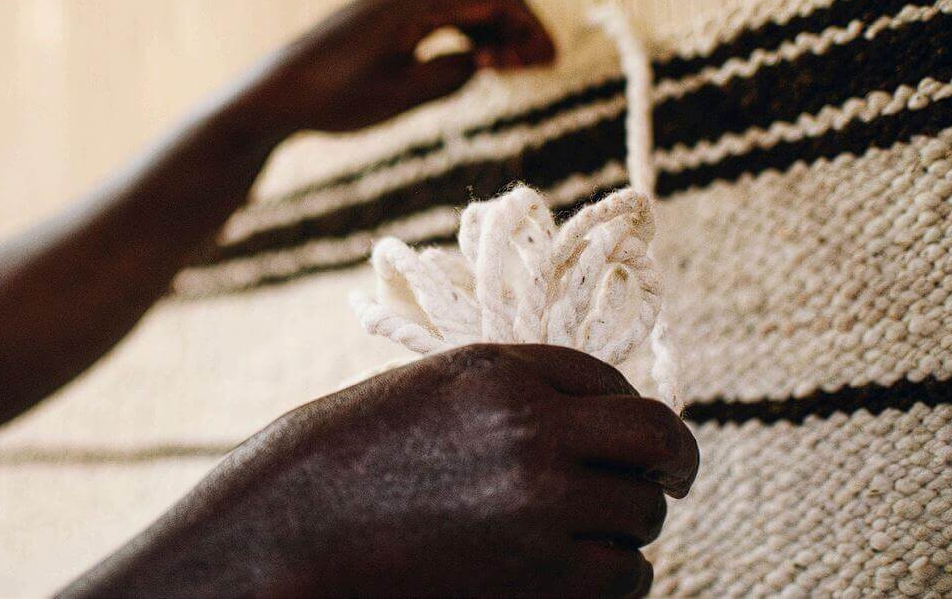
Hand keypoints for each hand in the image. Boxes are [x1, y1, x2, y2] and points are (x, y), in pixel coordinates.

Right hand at [68, 344, 698, 597]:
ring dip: (626, 530)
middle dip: (667, 464)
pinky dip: (614, 580)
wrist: (284, 537)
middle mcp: (533, 430)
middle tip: (665, 484)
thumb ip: (506, 398)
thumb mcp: (423, 398)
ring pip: (640, 518)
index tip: (636, 439)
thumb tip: (581, 425)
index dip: (629, 413)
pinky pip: (624, 578)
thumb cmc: (338, 465)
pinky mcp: (540, 578)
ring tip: (590, 540)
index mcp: (500, 374)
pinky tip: (581, 576)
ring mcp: (541, 506)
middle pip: (655, 440)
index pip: (612, 383)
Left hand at [250, 0, 554, 132]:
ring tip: (516, 64)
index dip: (528, 29)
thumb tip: (485, 59)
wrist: (278, 94)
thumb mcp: (402, 97)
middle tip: (543, 59)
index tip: (548, 61)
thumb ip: (451, 74)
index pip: (493, 0)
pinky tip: (481, 57)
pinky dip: (471, 23)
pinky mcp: (387, 7)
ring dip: (498, 21)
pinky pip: (444, 4)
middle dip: (522, 19)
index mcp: (413, 3)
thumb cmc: (334, 100)